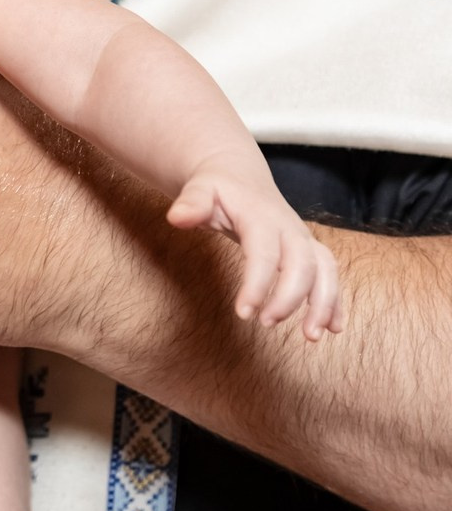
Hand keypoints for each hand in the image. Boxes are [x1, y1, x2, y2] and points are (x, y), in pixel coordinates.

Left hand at [167, 162, 342, 340]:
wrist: (237, 173)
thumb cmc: (215, 187)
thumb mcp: (199, 190)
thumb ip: (191, 204)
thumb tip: (176, 217)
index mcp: (260, 216)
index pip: (264, 253)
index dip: (257, 284)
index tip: (243, 314)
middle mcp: (288, 227)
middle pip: (303, 264)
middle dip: (290, 297)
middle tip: (266, 323)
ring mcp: (301, 238)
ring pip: (324, 269)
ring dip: (324, 303)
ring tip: (311, 337)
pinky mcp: (307, 249)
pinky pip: (329, 274)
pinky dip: (334, 301)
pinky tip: (332, 327)